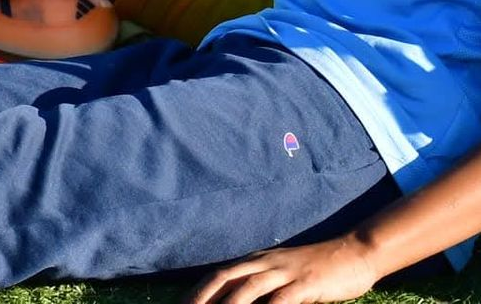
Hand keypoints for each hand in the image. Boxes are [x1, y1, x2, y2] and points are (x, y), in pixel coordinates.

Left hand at [185, 237, 380, 303]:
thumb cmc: (317, 270)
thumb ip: (263, 287)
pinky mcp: (306, 284)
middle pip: (225, 278)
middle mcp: (265, 263)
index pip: (219, 275)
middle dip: (203, 296)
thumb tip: (238, 297)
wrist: (353, 252)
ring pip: (248, 289)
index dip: (199, 290)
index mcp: (257, 261)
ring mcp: (285, 272)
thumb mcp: (284, 275)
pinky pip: (282, 300)